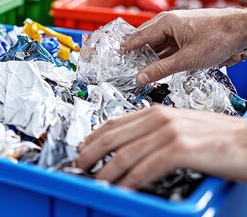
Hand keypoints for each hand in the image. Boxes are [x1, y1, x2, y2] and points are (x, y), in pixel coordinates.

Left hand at [74, 105, 246, 188]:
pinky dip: (129, 181)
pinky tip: (122, 190)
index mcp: (158, 112)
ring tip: (96, 183)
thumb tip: (132, 148)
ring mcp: (170, 132)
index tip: (82, 149)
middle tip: (79, 167)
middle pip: (112, 137)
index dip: (93, 137)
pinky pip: (145, 168)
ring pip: (124, 154)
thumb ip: (157, 134)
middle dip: (90, 154)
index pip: (114, 122)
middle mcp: (160, 118)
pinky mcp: (181, 149)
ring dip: (106, 172)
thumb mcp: (184, 129)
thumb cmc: (222, 139)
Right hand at [121, 8, 246, 83]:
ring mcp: (176, 26)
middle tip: (126, 67)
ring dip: (150, 55)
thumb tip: (141, 77)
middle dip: (136, 53)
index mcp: (165, 22)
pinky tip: (160, 64)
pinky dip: (162, 54)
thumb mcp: (188, 59)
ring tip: (142, 69)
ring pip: (156, 43)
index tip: (113, 58)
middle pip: (144, 39)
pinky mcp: (184, 32)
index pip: (137, 37)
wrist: (242, 30)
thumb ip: (162, 69)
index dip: (125, 49)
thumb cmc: (219, 38)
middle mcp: (168, 21)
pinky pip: (166, 44)